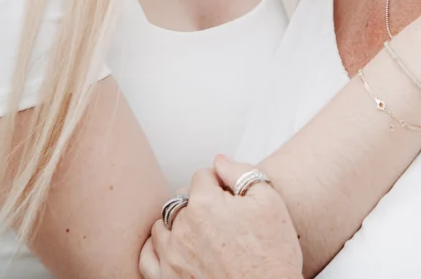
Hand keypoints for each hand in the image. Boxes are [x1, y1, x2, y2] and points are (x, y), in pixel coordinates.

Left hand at [139, 159, 302, 278]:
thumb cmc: (273, 256)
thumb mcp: (270, 202)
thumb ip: (242, 172)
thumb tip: (219, 161)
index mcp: (205, 204)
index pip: (202, 176)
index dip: (220, 184)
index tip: (232, 200)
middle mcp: (183, 228)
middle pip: (182, 199)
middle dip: (200, 202)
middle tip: (222, 219)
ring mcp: (171, 258)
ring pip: (163, 225)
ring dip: (178, 224)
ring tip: (202, 235)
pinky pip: (147, 258)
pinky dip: (157, 249)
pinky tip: (174, 249)